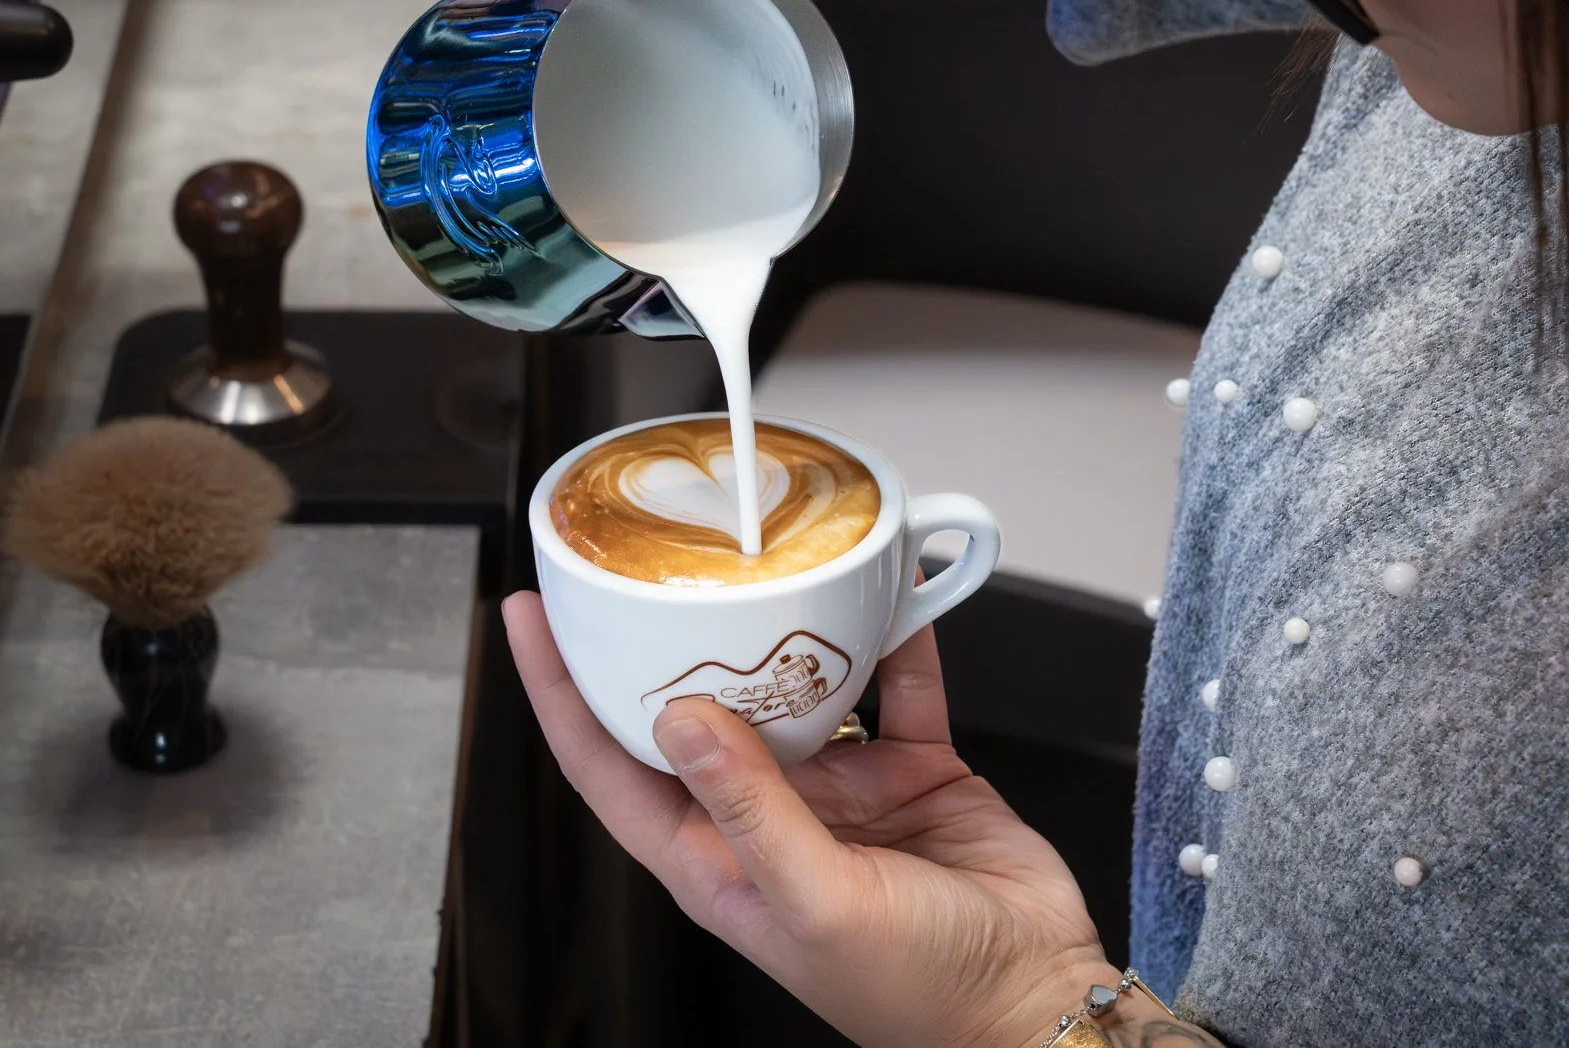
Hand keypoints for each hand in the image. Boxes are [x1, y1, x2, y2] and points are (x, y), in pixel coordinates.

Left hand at [503, 589, 1119, 1047]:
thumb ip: (752, 809)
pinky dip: (896, 638)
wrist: (1038, 1002)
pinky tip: (890, 591)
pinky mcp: (910, 768)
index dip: (560, 693)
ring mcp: (838, 789)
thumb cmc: (922, 994)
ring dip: (782, 632)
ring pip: (793, 686)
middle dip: (665, 643)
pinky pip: (896, 685)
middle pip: (693, 712)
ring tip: (762, 565)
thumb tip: (679, 720)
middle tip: (643, 566)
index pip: (608, 766)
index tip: (531, 618)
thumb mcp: (818, 902)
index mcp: (715, 861)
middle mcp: (765, 816)